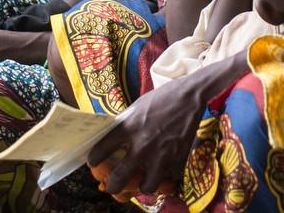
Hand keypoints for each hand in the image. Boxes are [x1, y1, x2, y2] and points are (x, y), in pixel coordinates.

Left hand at [87, 77, 206, 195]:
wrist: (190, 96)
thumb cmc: (162, 97)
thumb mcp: (137, 107)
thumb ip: (125, 124)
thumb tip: (113, 137)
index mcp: (129, 127)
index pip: (102, 149)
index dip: (94, 159)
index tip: (93, 162)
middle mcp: (142, 144)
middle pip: (120, 176)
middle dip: (112, 185)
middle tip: (111, 186)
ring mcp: (161, 154)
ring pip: (146, 186)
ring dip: (141, 186)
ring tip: (140, 183)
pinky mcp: (178, 158)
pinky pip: (167, 179)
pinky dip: (163, 179)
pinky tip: (161, 174)